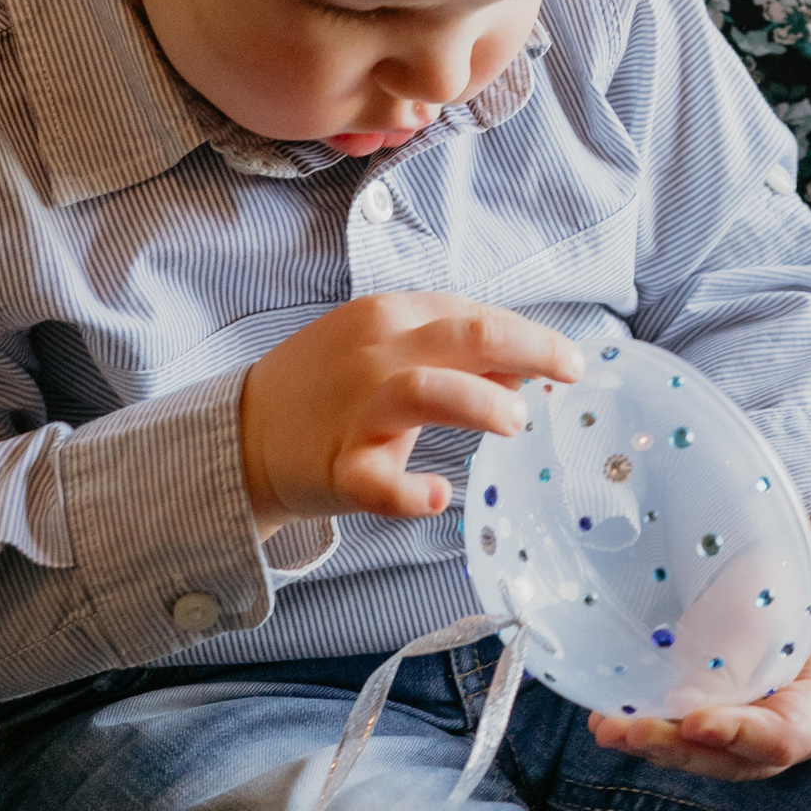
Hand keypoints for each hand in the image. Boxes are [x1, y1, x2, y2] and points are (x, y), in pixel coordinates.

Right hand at [237, 294, 581, 537]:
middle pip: (464, 335)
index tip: (569, 360)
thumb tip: (525, 365)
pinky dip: (408, 491)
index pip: (474, 315)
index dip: (531, 335)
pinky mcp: (336, 468)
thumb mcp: (387, 346)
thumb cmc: (330, 386)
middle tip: (568, 372)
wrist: (242, 432)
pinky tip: (438, 494)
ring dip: (481, 402)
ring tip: (515, 422)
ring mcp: (355, 411)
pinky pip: (375, 482)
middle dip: (528, 348)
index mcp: (391, 316)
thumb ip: (452, 350)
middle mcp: (376, 354)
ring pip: (426, 391)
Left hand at [588, 601, 810, 783]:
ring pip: (698, 755)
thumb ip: (742, 645)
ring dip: (650, 745)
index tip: (694, 723)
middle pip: (733, 760)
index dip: (739, 736)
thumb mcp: (774, 596)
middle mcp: (783, 733)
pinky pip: (678, 738)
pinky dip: (643, 731)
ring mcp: (745, 737)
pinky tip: (605, 719)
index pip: (786, 737)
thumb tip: (685, 699)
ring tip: (608, 728)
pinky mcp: (711, 729)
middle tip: (635, 731)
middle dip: (679, 749)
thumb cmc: (782, 583)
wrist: (776, 578)